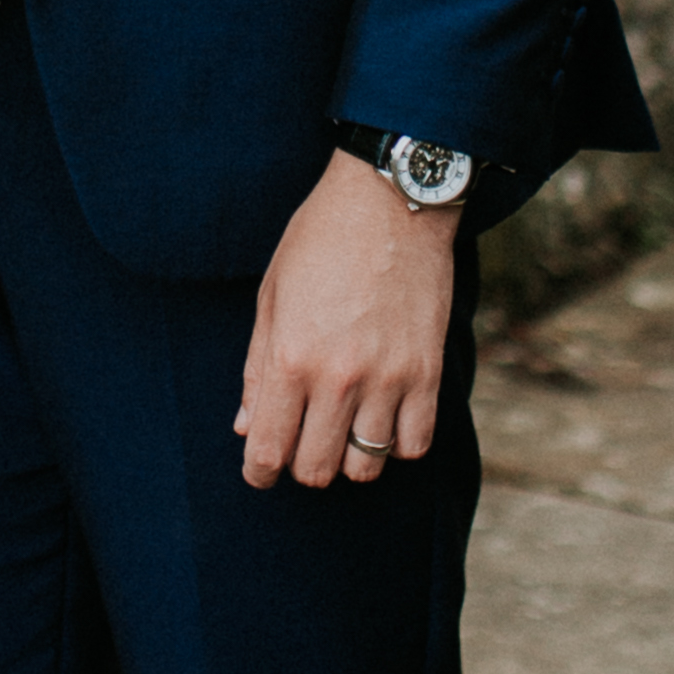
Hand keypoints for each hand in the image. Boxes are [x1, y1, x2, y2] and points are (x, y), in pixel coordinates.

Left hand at [237, 151, 458, 489]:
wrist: (390, 201)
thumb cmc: (320, 240)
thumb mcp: (272, 296)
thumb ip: (257, 367)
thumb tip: (245, 426)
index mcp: (290, 357)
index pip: (268, 449)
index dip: (259, 471)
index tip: (261, 471)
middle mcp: (338, 377)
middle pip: (316, 468)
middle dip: (302, 466)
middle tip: (302, 443)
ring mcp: (388, 377)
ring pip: (366, 465)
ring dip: (349, 456)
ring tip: (343, 429)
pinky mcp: (427, 371)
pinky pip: (414, 443)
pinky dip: (396, 444)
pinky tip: (384, 420)